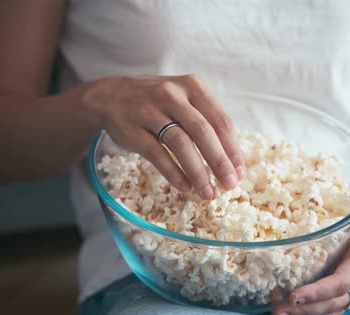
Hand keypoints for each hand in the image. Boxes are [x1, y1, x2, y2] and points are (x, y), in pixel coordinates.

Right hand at [82, 74, 245, 197]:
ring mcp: (150, 110)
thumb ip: (207, 122)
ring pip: (180, 143)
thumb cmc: (157, 103)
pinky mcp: (132, 128)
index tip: (240, 172)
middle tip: (230, 185)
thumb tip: (233, 159)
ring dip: (197, 171)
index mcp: (193, 86)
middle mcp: (173, 95)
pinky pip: (156, 153)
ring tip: (207, 192)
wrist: (110, 96)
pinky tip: (184, 187)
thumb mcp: (184, 100)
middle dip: (220, 162)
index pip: (221, 120)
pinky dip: (173, 172)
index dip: (233, 149)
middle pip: (203, 132)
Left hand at [271, 187, 349, 314]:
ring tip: (279, 313)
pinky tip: (292, 308)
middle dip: (306, 309)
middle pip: (334, 302)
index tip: (294, 296)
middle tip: (277, 311)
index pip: (341, 283)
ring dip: (307, 313)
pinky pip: (333, 304)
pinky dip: (313, 309)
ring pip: (333, 307)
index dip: (318, 292)